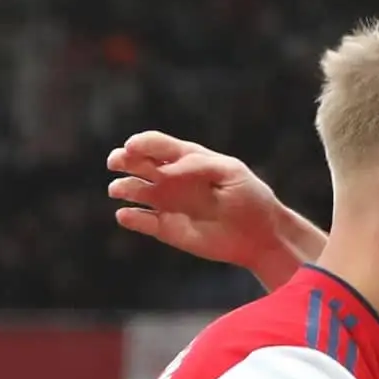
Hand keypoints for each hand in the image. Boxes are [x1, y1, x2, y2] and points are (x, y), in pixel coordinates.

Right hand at [106, 131, 290, 271]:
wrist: (261, 235)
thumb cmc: (250, 198)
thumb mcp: (231, 172)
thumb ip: (199, 165)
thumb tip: (168, 171)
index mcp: (187, 158)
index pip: (155, 144)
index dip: (141, 143)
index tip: (132, 147)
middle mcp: (171, 178)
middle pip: (136, 162)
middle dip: (122, 159)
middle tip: (117, 162)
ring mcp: (166, 202)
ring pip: (132, 190)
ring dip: (122, 187)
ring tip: (121, 190)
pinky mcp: (166, 228)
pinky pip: (140, 221)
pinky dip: (130, 217)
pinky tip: (127, 215)